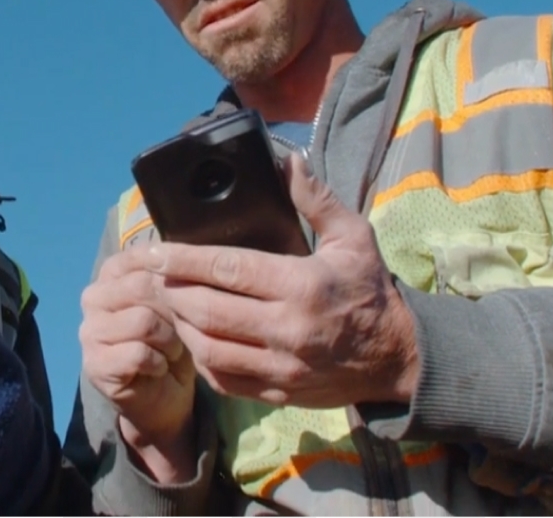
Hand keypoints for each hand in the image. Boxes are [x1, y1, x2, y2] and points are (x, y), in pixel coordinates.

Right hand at [79, 247, 196, 480]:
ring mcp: (89, 331)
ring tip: (170, 352)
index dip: (175, 277)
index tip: (190, 297)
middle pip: (143, 286)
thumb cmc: (174, 341)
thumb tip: (178, 262)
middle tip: (182, 332)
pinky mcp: (94, 364)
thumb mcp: (179, 303)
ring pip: (143, 321)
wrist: (167, 397)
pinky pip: (138, 354)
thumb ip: (171, 278)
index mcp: (112, 273)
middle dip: (174, 312)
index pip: (144, 256)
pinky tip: (158, 369)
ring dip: (169, 341)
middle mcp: (93, 296)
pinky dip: (159, 364)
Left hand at [142, 153, 418, 407]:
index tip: (153, 250)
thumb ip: (316, 199)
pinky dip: (201, 358)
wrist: (398, 357)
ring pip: (208, 348)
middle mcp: (288, 330)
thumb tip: (286, 160)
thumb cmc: (370, 290)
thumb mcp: (353, 237)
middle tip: (155, 275)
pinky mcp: (279, 393)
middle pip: (207, 310)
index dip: (183, 259)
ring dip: (181, 325)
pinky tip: (195, 336)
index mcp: (302, 286)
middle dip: (172, 290)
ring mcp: (282, 367)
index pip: (227, 269)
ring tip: (171, 302)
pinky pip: (224, 379)